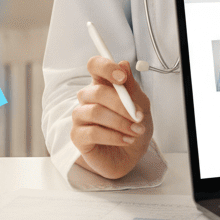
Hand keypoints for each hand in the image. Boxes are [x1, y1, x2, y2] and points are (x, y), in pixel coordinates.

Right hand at [71, 57, 152, 179]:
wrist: (131, 155)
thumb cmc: (133, 126)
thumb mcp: (140, 104)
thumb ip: (131, 86)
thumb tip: (124, 64)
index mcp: (102, 84)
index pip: (95, 65)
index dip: (105, 67)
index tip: (121, 77)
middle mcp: (88, 98)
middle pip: (96, 91)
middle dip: (121, 104)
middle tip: (138, 116)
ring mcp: (80, 117)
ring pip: (95, 112)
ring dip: (120, 122)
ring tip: (136, 131)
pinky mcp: (78, 136)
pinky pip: (92, 132)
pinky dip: (113, 136)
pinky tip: (126, 140)